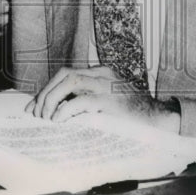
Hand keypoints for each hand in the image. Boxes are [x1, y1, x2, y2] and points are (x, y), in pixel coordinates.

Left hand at [25, 66, 180, 133]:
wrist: (161, 120)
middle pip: (65, 74)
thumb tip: (60, 114)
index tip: (35, 106)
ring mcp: (107, 86)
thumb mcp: (109, 104)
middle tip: (36, 113)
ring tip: (45, 118)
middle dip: (46, 93)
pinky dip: (65, 110)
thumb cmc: (134, 117)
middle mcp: (103, 75)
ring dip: (52, 99)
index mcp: (102, 73)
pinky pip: (82, 101)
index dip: (48, 88)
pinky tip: (58, 121)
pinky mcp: (110, 101)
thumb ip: (89, 102)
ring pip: (70, 82)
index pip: (67, 74)